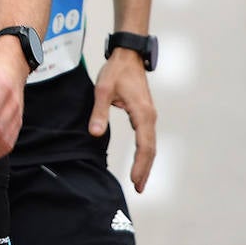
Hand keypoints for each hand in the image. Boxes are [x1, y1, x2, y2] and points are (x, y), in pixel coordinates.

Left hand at [90, 50, 156, 192]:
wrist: (129, 56)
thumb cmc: (116, 71)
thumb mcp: (103, 90)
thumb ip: (99, 112)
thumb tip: (95, 134)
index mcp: (142, 113)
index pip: (144, 145)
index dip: (140, 164)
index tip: (134, 179)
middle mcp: (150, 116)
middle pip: (151, 149)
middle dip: (145, 169)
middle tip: (139, 188)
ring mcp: (150, 115)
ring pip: (151, 144)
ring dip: (146, 163)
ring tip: (139, 182)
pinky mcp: (145, 114)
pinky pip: (147, 138)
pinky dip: (145, 153)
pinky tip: (140, 162)